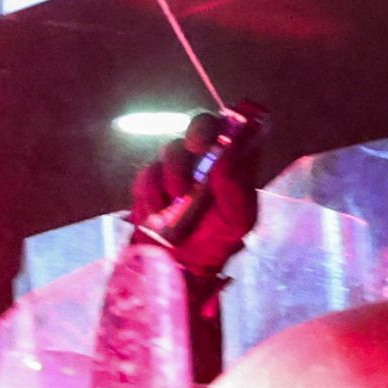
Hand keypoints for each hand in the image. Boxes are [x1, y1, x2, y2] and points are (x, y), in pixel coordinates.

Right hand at [133, 107, 261, 278]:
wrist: (178, 267)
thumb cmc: (215, 241)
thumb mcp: (238, 220)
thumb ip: (236, 187)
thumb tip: (227, 155)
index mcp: (234, 161)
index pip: (239, 125)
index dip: (235, 121)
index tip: (227, 134)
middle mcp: (206, 157)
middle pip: (202, 121)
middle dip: (199, 130)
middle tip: (196, 147)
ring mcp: (177, 166)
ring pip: (172, 147)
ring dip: (174, 172)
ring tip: (176, 201)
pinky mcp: (150, 181)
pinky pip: (147, 173)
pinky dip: (151, 192)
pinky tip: (157, 212)